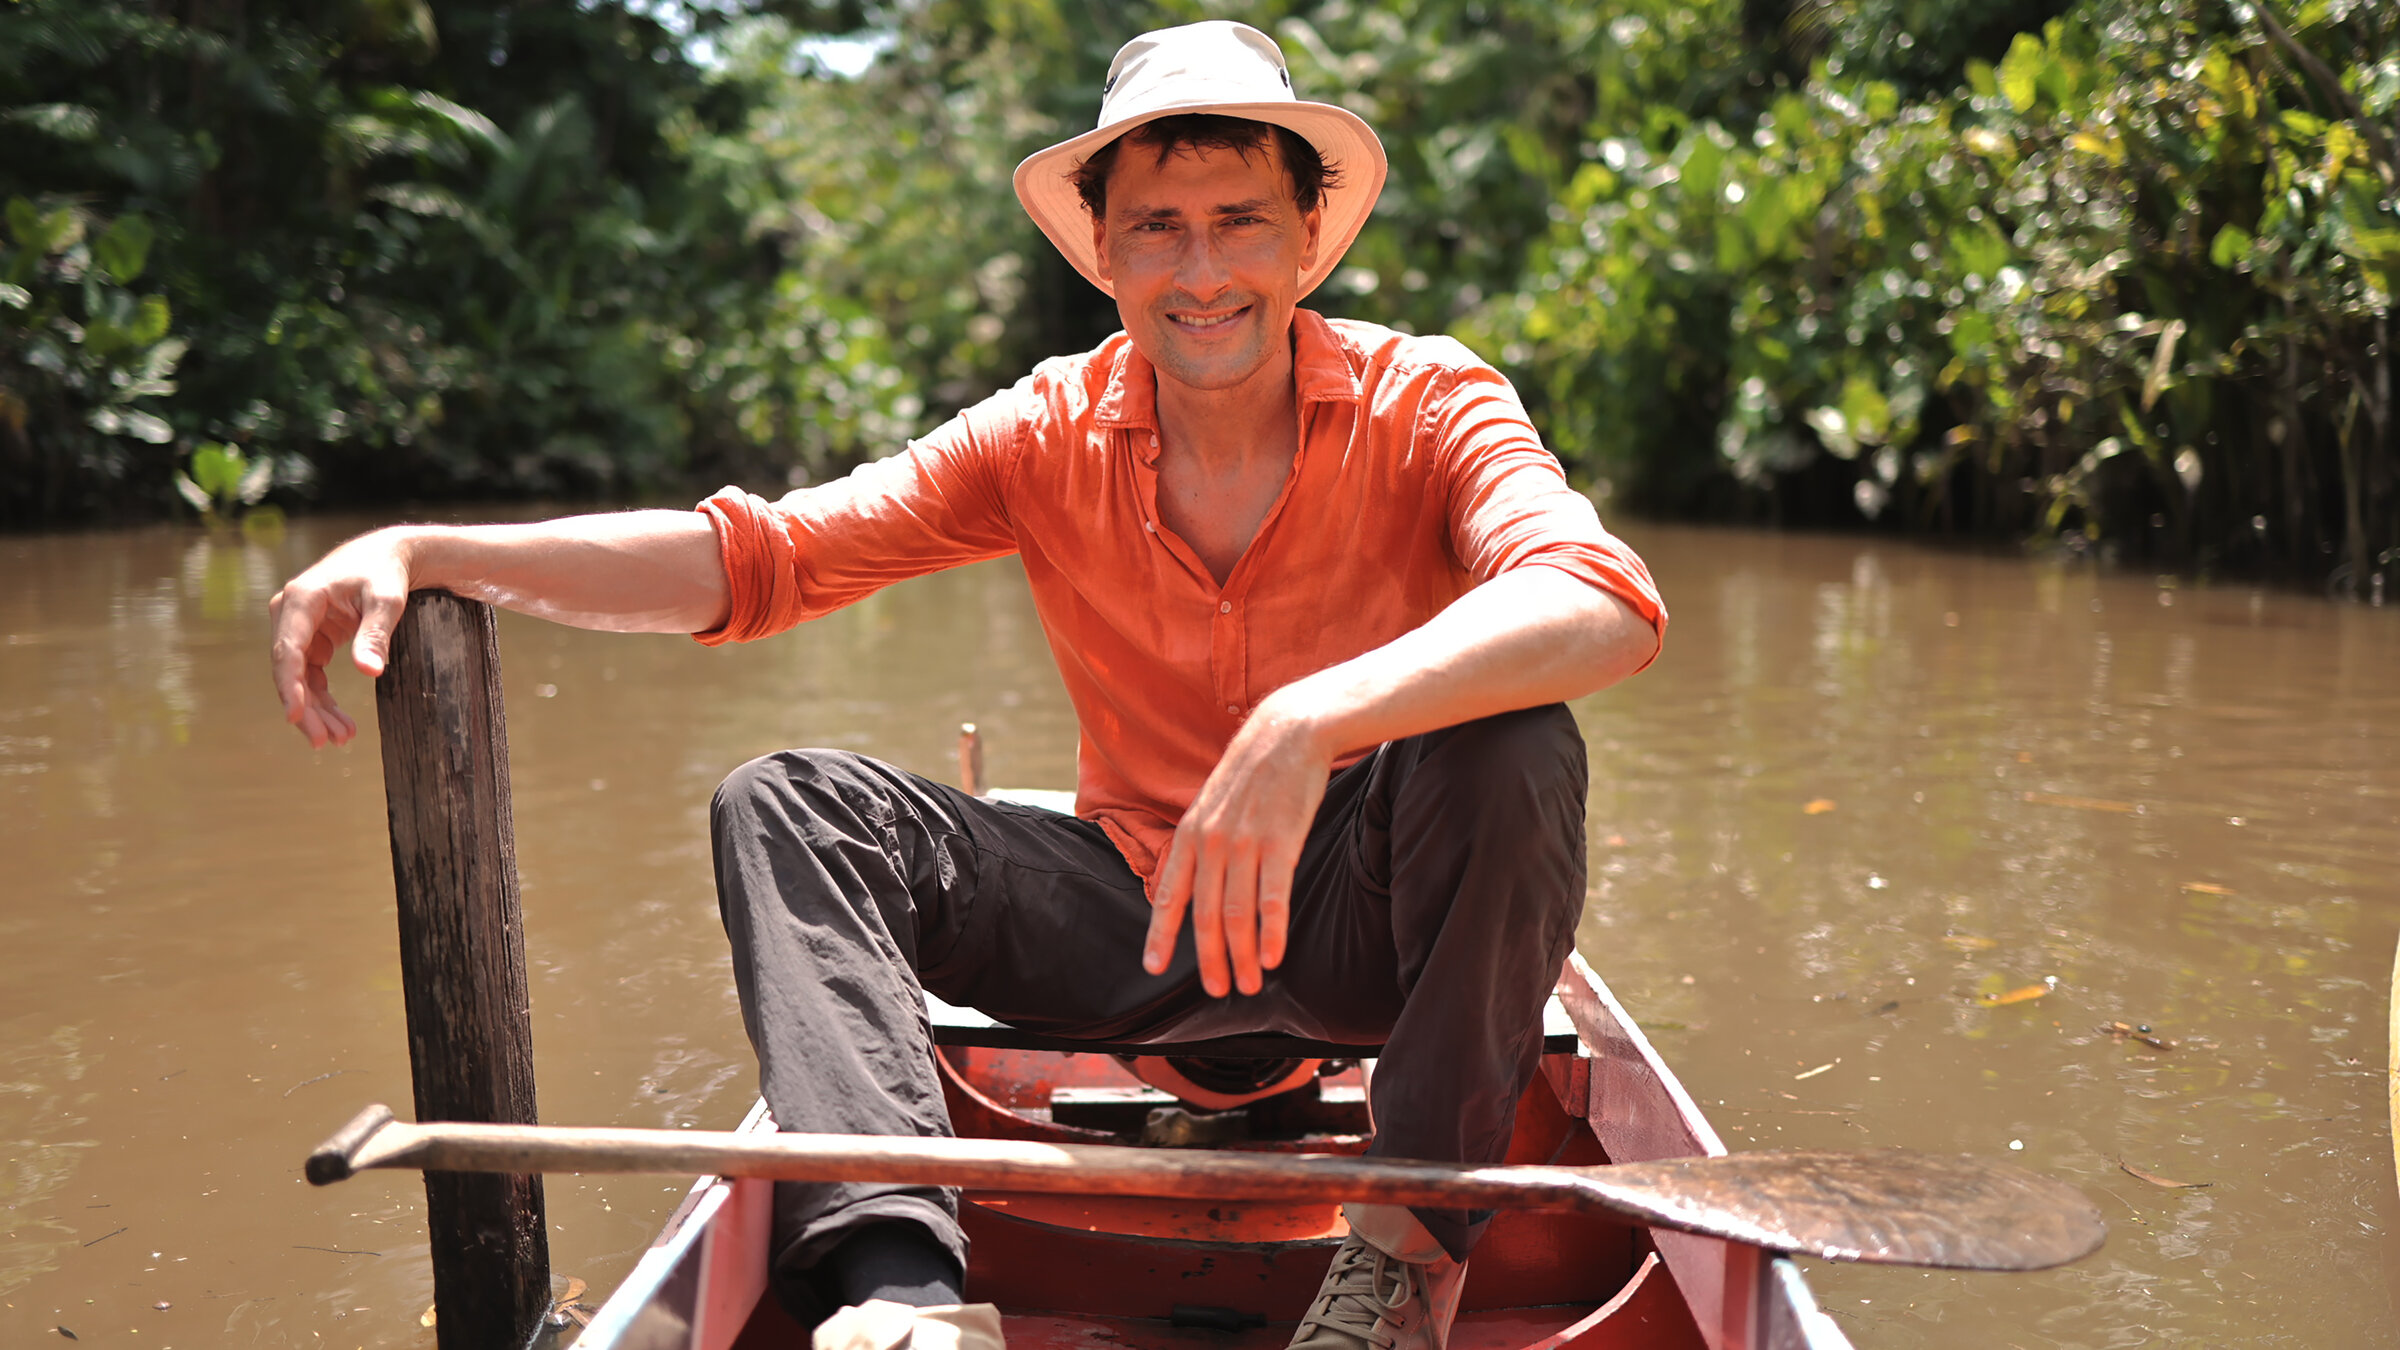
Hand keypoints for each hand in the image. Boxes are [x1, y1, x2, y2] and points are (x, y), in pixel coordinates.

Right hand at [268, 529, 416, 747]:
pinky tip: (341, 723)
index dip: (290, 685)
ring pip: (299, 677)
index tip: (295, 715)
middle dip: (305, 708)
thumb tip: (369, 672)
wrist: (387, 556)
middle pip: (288, 669)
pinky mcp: (311, 638)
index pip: (288, 649)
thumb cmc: (386, 573)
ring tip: (342, 739)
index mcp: (302, 599)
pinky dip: (323, 700)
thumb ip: (376, 634)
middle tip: (325, 742)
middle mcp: (290, 612)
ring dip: (316, 710)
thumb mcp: (387, 600)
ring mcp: (298, 627)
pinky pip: (311, 675)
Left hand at [1142, 699, 1333, 996]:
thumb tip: (1199, 879)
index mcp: (1190, 835)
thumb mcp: (1213, 803)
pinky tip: (1273, 957)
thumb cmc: (1253, 771)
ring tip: (1249, 984)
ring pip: (1237, 915)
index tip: (1153, 966)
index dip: (1161, 933)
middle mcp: (1211, 843)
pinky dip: (1272, 932)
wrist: (1287, 732)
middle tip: (1217, 990)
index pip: (1168, 894)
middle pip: (1205, 915)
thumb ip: (1203, 842)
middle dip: (1209, 958)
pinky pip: (1273, 898)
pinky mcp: (1281, 842)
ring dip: (1241, 956)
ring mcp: (1245, 843)